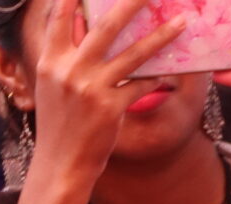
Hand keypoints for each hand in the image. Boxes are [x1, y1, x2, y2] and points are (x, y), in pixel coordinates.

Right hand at [27, 0, 186, 182]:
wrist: (61, 161)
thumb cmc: (59, 122)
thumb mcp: (51, 84)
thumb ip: (64, 55)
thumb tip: (79, 24)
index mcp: (49, 60)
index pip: (59, 16)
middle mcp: (69, 69)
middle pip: (105, 26)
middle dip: (130, 4)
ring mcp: (91, 88)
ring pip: (133, 54)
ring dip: (160, 36)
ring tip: (180, 23)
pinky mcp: (111, 107)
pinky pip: (141, 84)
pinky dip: (156, 76)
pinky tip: (170, 68)